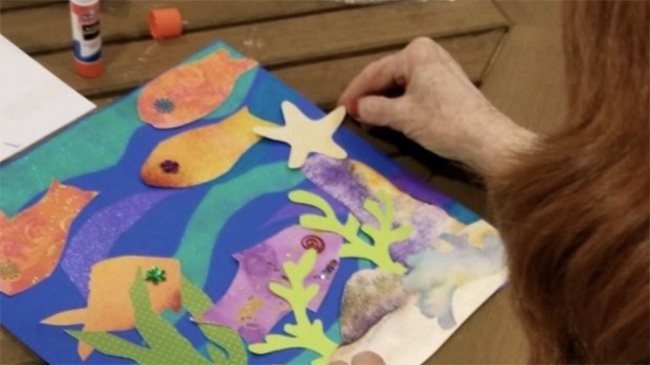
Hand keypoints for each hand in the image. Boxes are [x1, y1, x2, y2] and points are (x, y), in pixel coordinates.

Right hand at [339, 37, 535, 176]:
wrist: (487, 140)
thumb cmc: (443, 123)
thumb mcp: (403, 116)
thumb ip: (374, 109)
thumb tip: (355, 108)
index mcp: (416, 53)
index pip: (375, 72)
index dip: (354, 92)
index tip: (339, 108)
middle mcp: (427, 54)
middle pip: (387, 77)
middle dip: (368, 97)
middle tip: (350, 115)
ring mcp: (438, 70)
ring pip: (399, 85)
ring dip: (382, 102)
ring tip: (365, 119)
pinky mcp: (445, 86)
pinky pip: (412, 91)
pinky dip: (398, 104)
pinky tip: (387, 117)